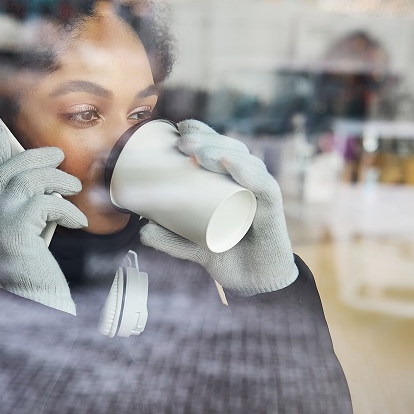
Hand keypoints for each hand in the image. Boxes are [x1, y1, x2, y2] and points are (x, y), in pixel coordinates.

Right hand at [0, 117, 86, 313]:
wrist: (35, 304)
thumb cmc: (37, 272)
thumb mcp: (30, 236)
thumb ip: (29, 210)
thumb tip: (44, 181)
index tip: (0, 132)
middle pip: (7, 171)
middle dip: (34, 157)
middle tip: (57, 155)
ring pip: (25, 182)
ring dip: (55, 179)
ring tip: (75, 187)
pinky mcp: (15, 234)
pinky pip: (43, 205)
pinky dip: (66, 209)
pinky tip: (79, 221)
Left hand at [140, 120, 297, 296]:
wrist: (255, 284)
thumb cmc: (229, 257)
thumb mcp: (194, 247)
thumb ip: (171, 240)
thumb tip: (141, 230)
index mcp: (233, 182)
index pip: (220, 148)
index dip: (202, 132)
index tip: (177, 129)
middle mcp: (250, 182)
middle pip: (230, 150)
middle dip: (205, 139)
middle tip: (180, 142)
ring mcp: (261, 194)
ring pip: (244, 162)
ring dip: (219, 150)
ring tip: (197, 152)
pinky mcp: (272, 210)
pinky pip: (263, 186)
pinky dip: (246, 172)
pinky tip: (229, 162)